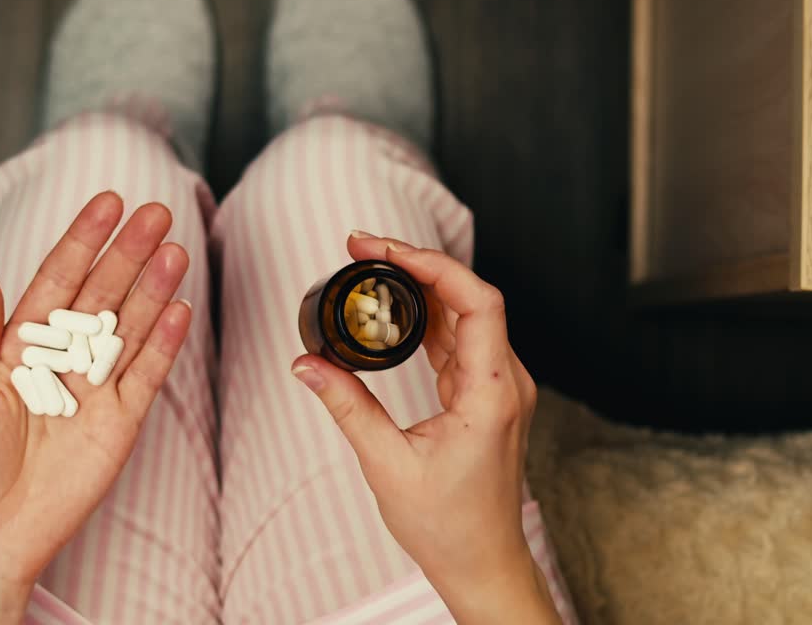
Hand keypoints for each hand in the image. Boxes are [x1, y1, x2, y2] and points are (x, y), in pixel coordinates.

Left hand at [0, 192, 191, 623]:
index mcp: (19, 345)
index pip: (57, 281)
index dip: (82, 241)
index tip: (108, 203)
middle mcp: (62, 360)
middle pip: (103, 295)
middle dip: (129, 253)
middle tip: (157, 212)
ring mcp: (95, 389)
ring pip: (131, 327)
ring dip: (154, 289)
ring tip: (176, 250)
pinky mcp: (121, 422)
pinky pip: (147, 375)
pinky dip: (165, 343)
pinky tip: (181, 308)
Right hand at [291, 233, 558, 624]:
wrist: (482, 563)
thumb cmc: (448, 527)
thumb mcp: (387, 464)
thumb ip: (347, 406)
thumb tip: (306, 364)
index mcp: (492, 394)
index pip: (476, 302)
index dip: (431, 265)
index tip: (383, 250)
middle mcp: (505, 383)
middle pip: (469, 298)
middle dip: (415, 265)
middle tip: (362, 248)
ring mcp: (499, 388)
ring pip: (465, 315)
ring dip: (420, 287)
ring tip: (370, 266)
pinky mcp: (486, 396)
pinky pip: (460, 340)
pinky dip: (427, 317)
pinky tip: (394, 307)